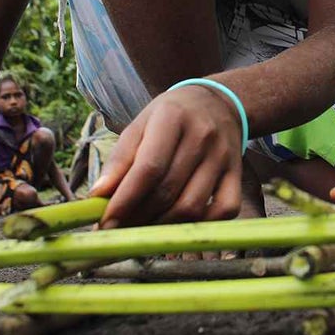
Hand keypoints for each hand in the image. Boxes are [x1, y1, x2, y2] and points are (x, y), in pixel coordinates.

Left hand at [90, 84, 241, 226]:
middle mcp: (202, 136)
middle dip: (138, 218)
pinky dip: (200, 226)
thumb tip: (97, 197)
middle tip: (119, 230)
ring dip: (162, 227)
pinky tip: (180, 225)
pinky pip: (224, 210)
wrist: (219, 103)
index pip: (148, 168)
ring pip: (192, 207)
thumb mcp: (141, 125)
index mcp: (172, 118)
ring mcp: (223, 157)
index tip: (105, 223)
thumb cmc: (171, 117)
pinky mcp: (238, 174)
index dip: (125, 200)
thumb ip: (119, 160)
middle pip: (168, 191)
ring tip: (143, 229)